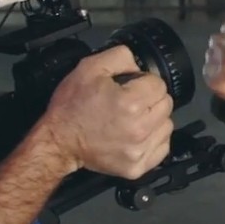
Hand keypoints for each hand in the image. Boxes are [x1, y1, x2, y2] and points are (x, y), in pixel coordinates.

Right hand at [37, 45, 174, 178]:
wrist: (58, 142)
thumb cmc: (72, 106)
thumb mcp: (89, 67)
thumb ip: (120, 57)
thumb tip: (139, 65)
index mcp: (130, 102)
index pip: (158, 84)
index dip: (143, 81)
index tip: (130, 87)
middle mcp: (139, 128)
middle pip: (166, 104)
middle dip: (151, 99)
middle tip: (130, 103)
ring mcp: (139, 150)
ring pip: (167, 125)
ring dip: (154, 120)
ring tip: (132, 119)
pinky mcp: (137, 167)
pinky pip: (162, 147)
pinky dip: (153, 140)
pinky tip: (136, 135)